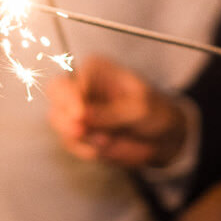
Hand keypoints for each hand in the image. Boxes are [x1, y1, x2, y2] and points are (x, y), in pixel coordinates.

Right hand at [48, 55, 186, 167]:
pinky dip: (87, 149)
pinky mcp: (78, 133)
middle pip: (55, 101)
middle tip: (84, 133)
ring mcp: (77, 112)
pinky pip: (72, 144)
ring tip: (109, 140)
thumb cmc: (156, 112)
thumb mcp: (138, 109)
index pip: (67, 83)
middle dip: (67, 121)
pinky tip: (107, 146)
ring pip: (61, 126)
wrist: (164, 137)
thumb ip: (108, 114)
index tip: (80, 117)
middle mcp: (81, 87)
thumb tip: (79, 117)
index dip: (71, 101)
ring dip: (83, 138)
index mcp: (95, 70)